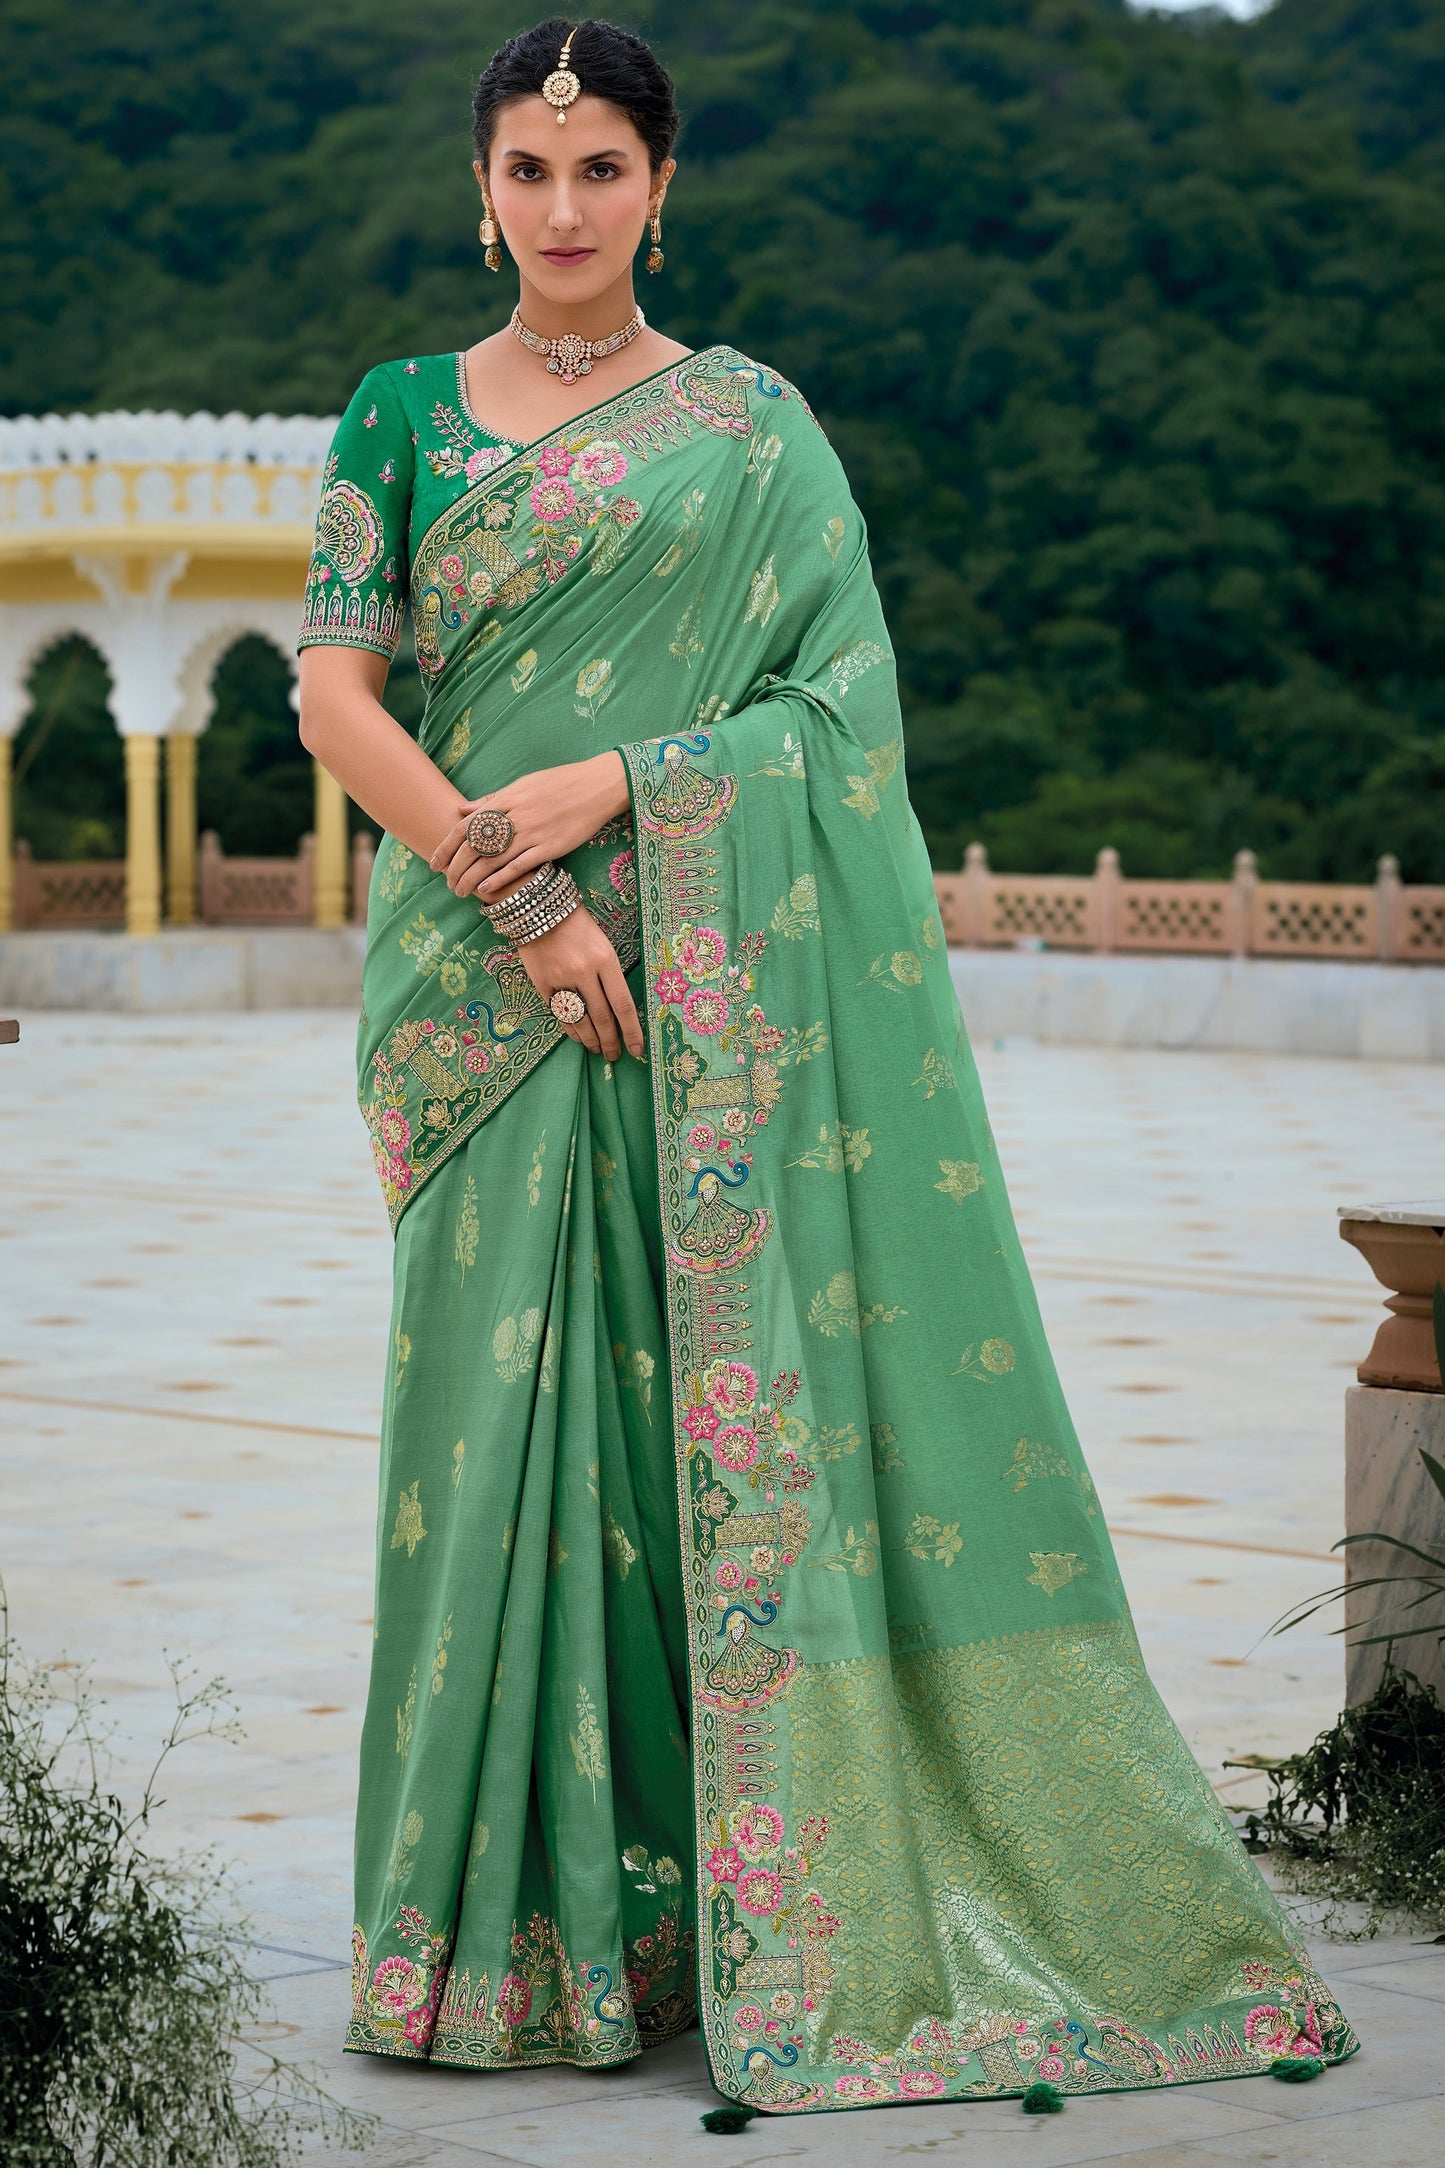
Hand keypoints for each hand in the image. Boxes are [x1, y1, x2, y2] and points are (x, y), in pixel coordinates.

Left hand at [429, 751, 629, 902]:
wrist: (596, 786)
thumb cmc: (559, 783)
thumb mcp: (522, 785)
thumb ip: (492, 800)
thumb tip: (461, 809)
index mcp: (506, 800)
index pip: (466, 826)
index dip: (447, 846)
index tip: (434, 862)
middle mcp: (515, 817)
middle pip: (474, 847)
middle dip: (456, 868)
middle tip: (447, 883)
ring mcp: (532, 833)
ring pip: (492, 860)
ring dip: (472, 879)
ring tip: (461, 891)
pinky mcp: (550, 847)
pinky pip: (519, 866)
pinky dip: (500, 879)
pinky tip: (486, 891)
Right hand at [518, 905, 644, 1061]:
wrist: (539, 908)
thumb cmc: (578, 926)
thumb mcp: (602, 945)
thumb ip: (609, 975)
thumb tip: (617, 1010)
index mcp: (605, 960)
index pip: (623, 1005)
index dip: (631, 1032)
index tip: (637, 1050)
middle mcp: (584, 972)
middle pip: (601, 1018)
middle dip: (610, 1042)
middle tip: (614, 1056)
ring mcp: (561, 979)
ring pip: (580, 1021)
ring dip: (591, 1040)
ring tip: (597, 1049)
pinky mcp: (542, 983)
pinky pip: (559, 1014)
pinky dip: (570, 1030)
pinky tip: (578, 1037)